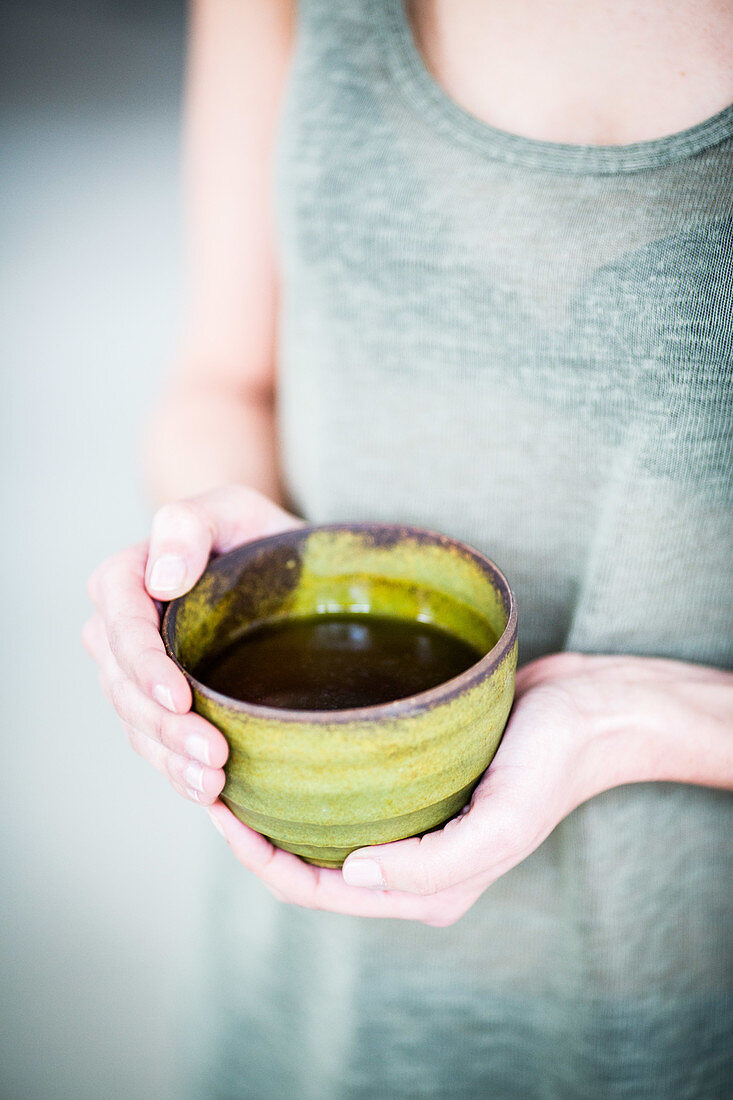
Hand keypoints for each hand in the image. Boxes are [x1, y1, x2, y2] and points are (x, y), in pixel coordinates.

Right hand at [83, 485, 300, 804]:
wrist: (279, 569)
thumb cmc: (252, 533)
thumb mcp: (232, 509)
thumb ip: (189, 523)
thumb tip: (164, 577)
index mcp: (127, 580)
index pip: (121, 626)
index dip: (144, 666)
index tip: (180, 698)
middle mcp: (121, 631)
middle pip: (126, 687)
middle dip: (165, 728)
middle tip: (216, 757)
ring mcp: (139, 675)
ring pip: (139, 725)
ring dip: (172, 762)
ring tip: (215, 787)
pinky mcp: (163, 707)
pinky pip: (158, 746)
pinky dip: (181, 774)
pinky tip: (213, 798)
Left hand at [207, 652, 732, 923]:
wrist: (594, 710)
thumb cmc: (553, 762)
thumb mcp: (503, 821)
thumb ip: (433, 865)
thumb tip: (353, 875)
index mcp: (421, 888)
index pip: (310, 889)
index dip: (254, 857)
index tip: (215, 807)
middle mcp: (407, 862)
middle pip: (302, 860)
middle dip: (249, 833)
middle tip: (207, 778)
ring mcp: (409, 821)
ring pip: (316, 825)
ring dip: (271, 804)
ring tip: (230, 759)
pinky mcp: (413, 781)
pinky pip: (342, 790)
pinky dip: (304, 776)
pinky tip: (283, 739)